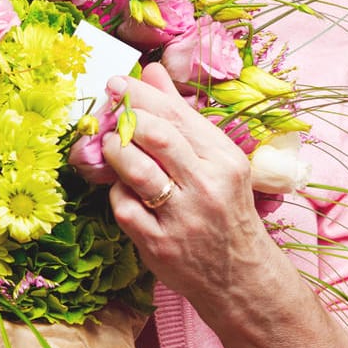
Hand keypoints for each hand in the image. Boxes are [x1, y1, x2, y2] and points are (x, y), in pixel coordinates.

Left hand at [99, 63, 286, 312]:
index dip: (141, 95)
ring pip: (137, 170)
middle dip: (126, 117)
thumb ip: (183, 117)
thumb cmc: (224, 209)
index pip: (178, 116)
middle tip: (109, 112)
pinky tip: (123, 188)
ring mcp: (183, 216)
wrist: (238, 275)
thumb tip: (152, 72)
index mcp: (225, 159)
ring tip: (110, 145)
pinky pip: (124, 206)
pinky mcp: (159, 243)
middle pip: (158, 137)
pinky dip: (117, 192)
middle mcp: (207, 185)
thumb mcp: (216, 161)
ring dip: (115, 151)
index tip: (117, 83)